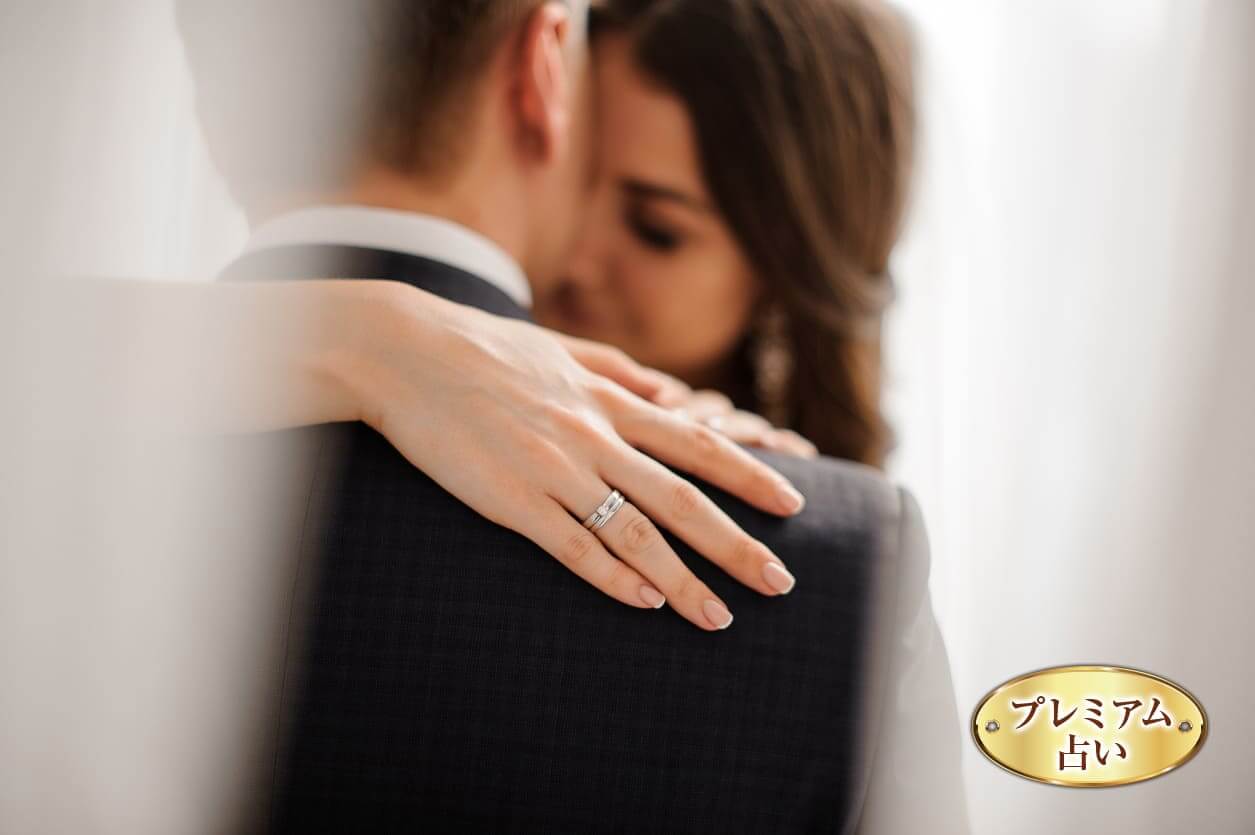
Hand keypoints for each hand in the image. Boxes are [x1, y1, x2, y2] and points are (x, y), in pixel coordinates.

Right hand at [331, 283, 804, 630]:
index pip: (697, 443)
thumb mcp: (560, 346)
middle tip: (781, 583)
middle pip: (683, 498)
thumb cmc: (481, 347)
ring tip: (720, 619)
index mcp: (609, 399)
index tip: (792, 503)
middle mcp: (594, 435)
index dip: (749, 475)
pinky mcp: (512, 500)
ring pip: (637, 534)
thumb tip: (667, 387)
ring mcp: (555, 470)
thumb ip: (618, 368)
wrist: (405, 351)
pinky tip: (646, 605)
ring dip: (684, 581)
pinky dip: (614, 579)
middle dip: (738, 544)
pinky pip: (573, 548)